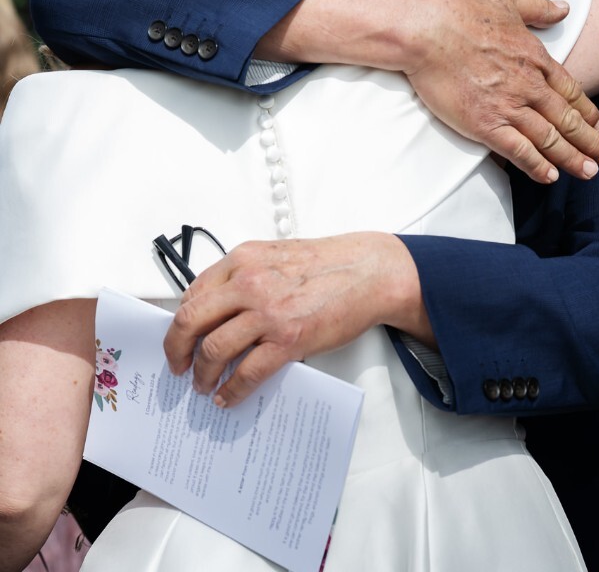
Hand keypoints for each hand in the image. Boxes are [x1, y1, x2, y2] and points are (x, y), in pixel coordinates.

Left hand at [164, 233, 426, 406]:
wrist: (367, 271)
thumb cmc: (327, 263)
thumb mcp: (274, 256)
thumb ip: (244, 275)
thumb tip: (217, 307)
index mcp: (243, 259)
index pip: (193, 293)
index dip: (180, 321)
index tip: (179, 337)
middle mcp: (249, 282)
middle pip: (191, 321)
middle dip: (176, 350)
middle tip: (177, 366)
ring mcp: (267, 312)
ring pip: (213, 349)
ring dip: (202, 374)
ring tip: (203, 385)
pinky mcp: (288, 339)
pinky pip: (247, 372)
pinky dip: (232, 390)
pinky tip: (229, 397)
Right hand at [262, 0, 598, 186]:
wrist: (427, 30)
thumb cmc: (460, 11)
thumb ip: (538, 6)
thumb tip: (563, 8)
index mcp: (535, 58)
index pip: (571, 90)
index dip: (588, 111)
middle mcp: (528, 86)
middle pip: (567, 119)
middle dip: (590, 141)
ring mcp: (508, 107)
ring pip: (549, 139)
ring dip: (572, 158)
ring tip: (589, 172)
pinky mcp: (485, 124)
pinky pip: (518, 151)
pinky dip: (536, 166)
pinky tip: (549, 176)